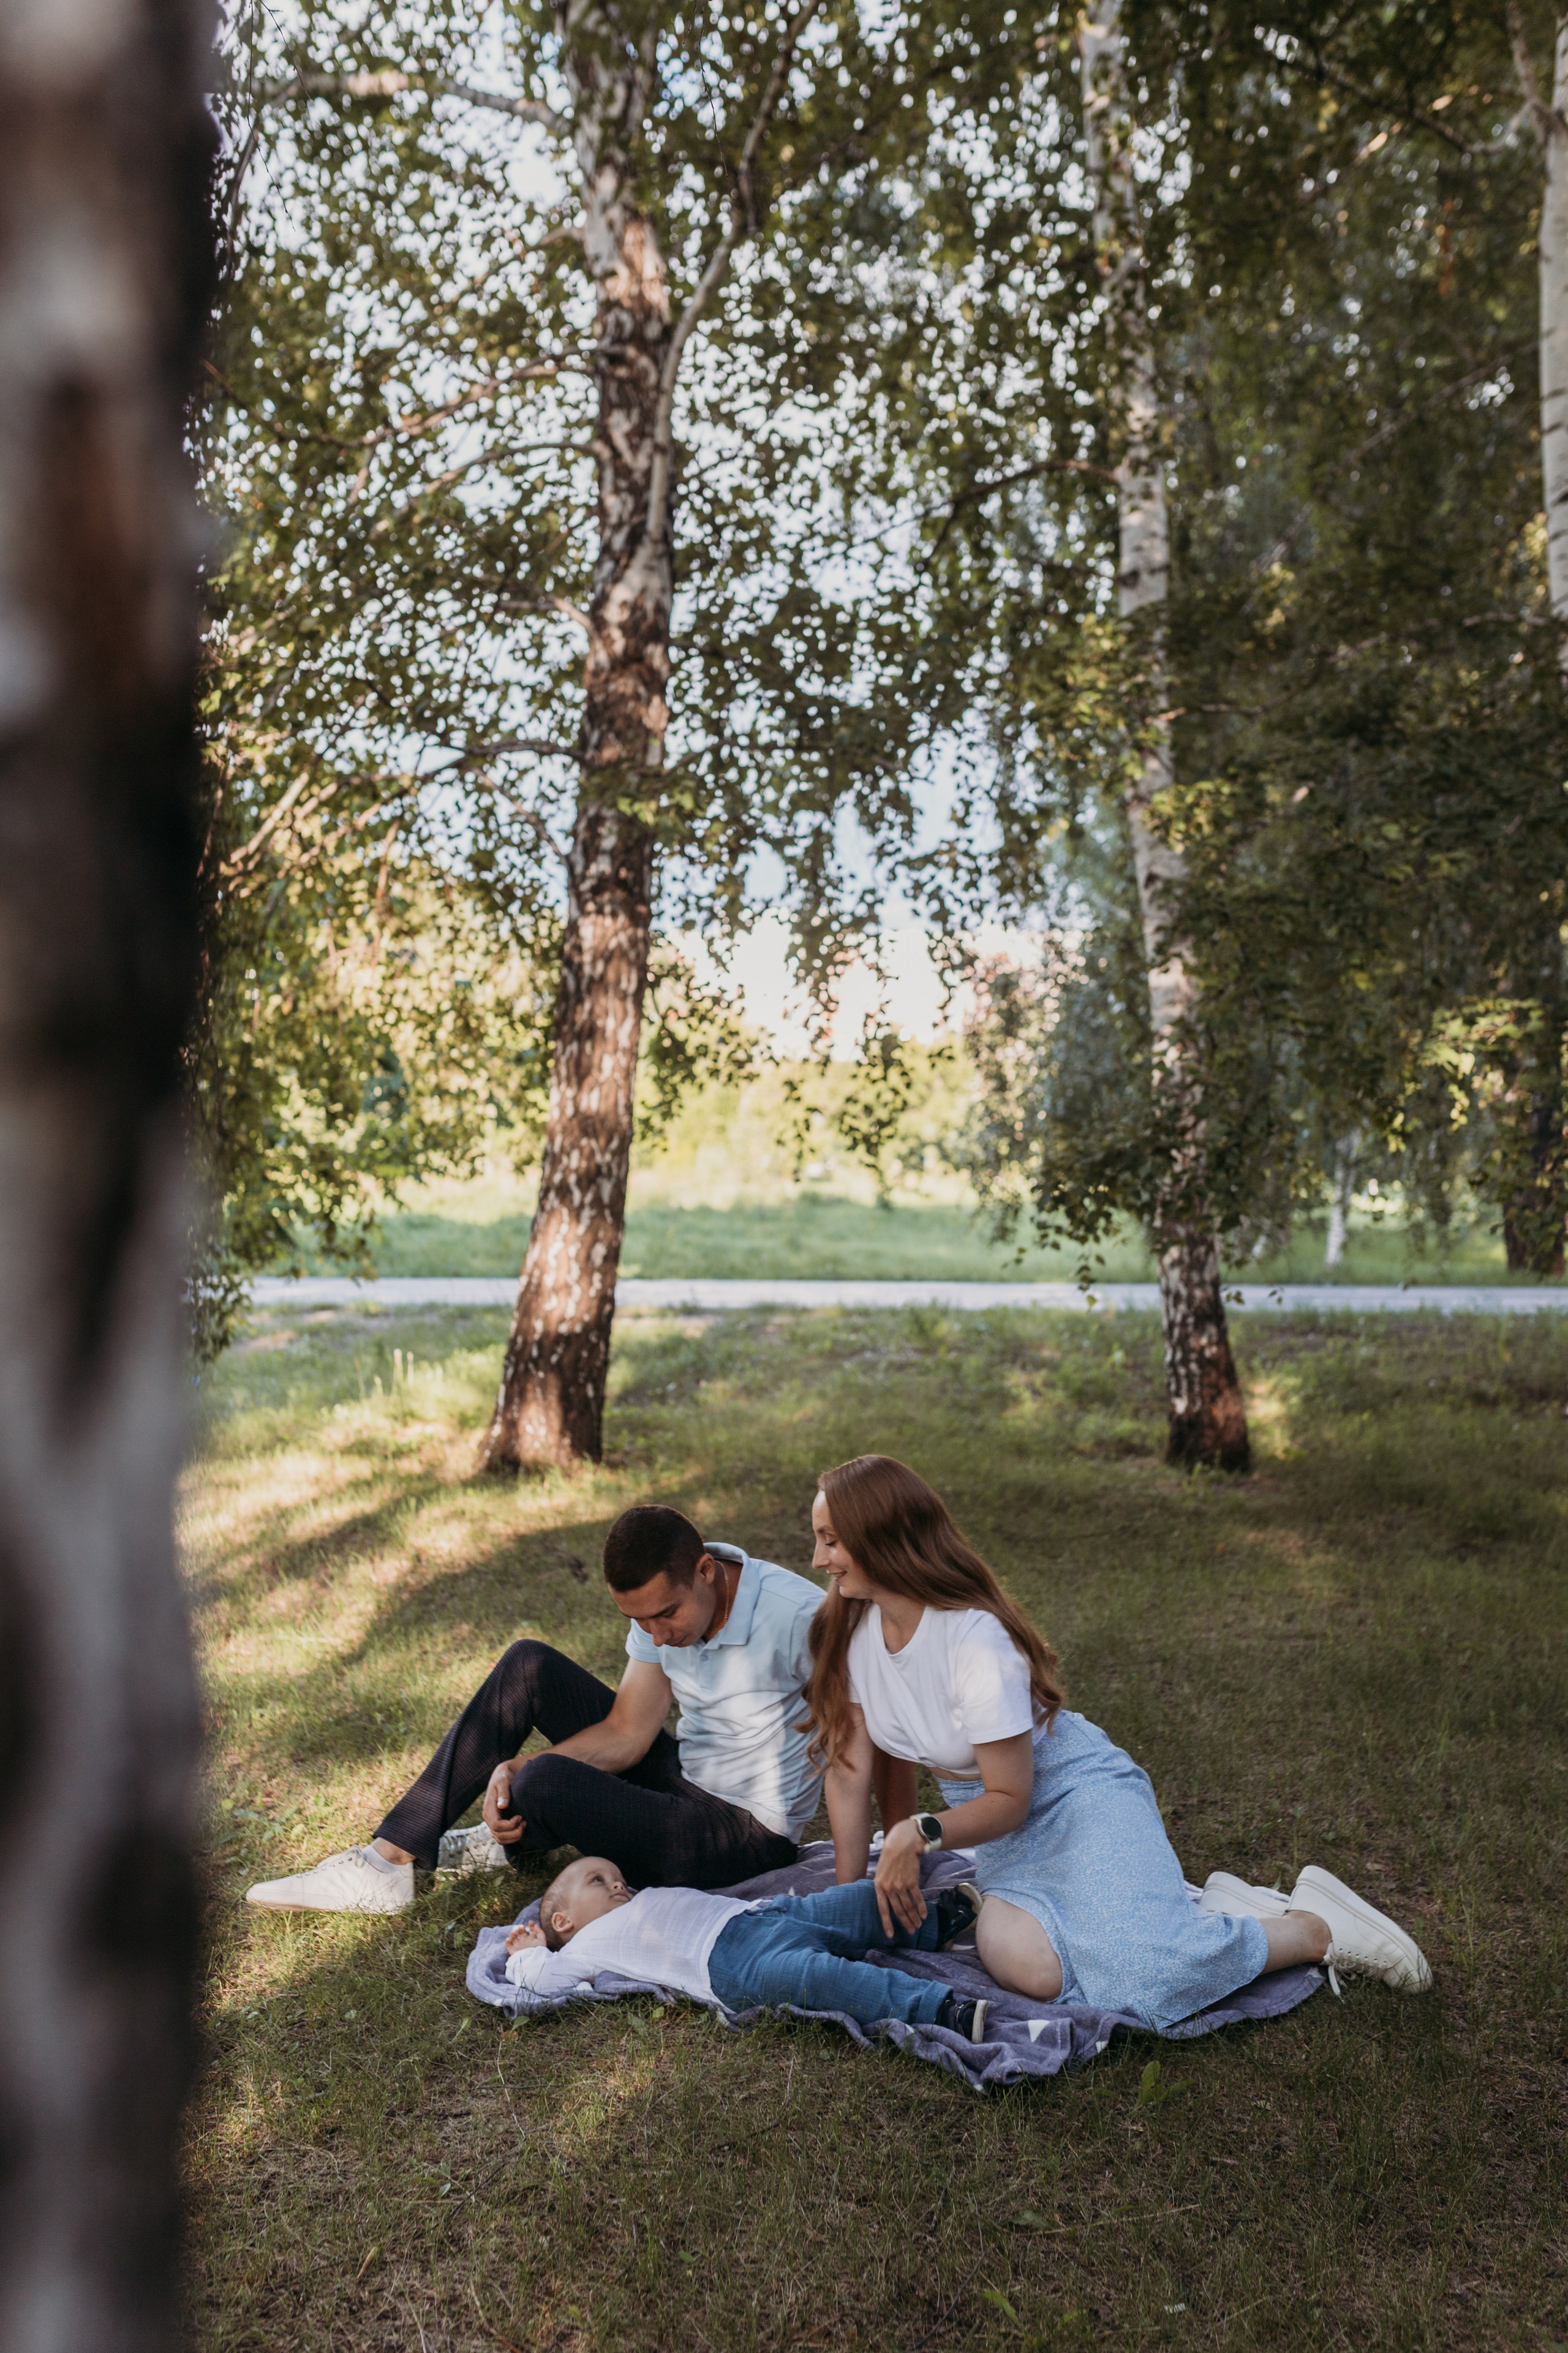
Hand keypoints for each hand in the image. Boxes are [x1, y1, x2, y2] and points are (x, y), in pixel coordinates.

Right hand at [483, 1761, 523, 1844]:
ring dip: (514, 1837)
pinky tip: (521, 1826)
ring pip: (500, 1839)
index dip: (510, 1825)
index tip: (520, 1816)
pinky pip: (503, 1837)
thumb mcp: (503, 1781)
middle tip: (525, 1822)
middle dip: (514, 1833)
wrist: (502, 1776)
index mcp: (488, 1808)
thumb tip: (502, 1806)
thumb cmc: (503, 1777)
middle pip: (498, 1835)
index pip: (497, 1825)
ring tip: (524, 1825)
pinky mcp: (498, 1824)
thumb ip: (503, 1793)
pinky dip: (512, 1837)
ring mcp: (492, 1822)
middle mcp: (488, 1817)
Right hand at [504, 1919, 542, 1953]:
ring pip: (513, 1936)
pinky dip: (507, 1941)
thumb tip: (534, 1924)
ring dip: (513, 1932)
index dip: (531, 1925)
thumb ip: (539, 1931)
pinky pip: (508, 1945)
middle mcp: (525, 1941)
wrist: (533, 1962)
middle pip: (521, 1931)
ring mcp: (518, 1946)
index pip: (531, 1929)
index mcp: (532, 1939)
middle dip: (520, 1927)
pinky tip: (509, 1939)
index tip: (531, 1922)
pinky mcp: (513, 1951)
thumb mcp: (541, 1940)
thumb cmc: (539, 1952)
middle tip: (522, 1927)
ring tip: (515, 1932)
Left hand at [873, 1817, 929, 1936]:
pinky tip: (924, 1915)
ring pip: (908, 1907)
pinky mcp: (912, 1881)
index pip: (882, 1909)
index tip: (890, 1935)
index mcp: (879, 1886)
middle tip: (910, 1932)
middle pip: (898, 1910)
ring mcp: (901, 1885)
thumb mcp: (880, 1871)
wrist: (901, 1843)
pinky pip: (917, 1898)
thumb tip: (886, 1900)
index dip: (887, 1923)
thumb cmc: (890, 1856)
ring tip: (918, 1926)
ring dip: (914, 1918)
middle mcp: (889, 1888)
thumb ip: (883, 1886)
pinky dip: (921, 1908)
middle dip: (905, 1923)